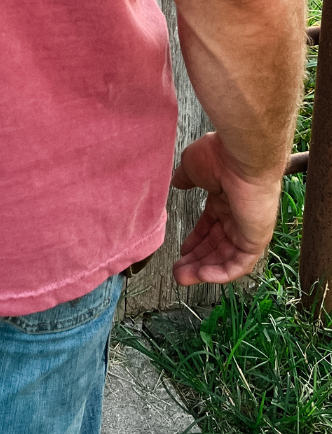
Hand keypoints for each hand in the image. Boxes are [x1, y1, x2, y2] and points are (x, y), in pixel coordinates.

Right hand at [171, 132, 282, 284]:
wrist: (241, 156)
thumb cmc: (219, 155)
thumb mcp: (192, 166)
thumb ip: (184, 178)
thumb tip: (177, 182)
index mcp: (225, 199)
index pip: (211, 226)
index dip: (196, 241)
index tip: (182, 251)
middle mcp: (238, 216)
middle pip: (216, 246)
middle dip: (196, 260)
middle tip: (179, 272)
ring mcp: (248, 228)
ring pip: (226, 258)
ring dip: (204, 270)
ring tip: (183, 277)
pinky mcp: (256, 239)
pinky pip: (240, 263)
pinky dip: (222, 273)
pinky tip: (202, 275)